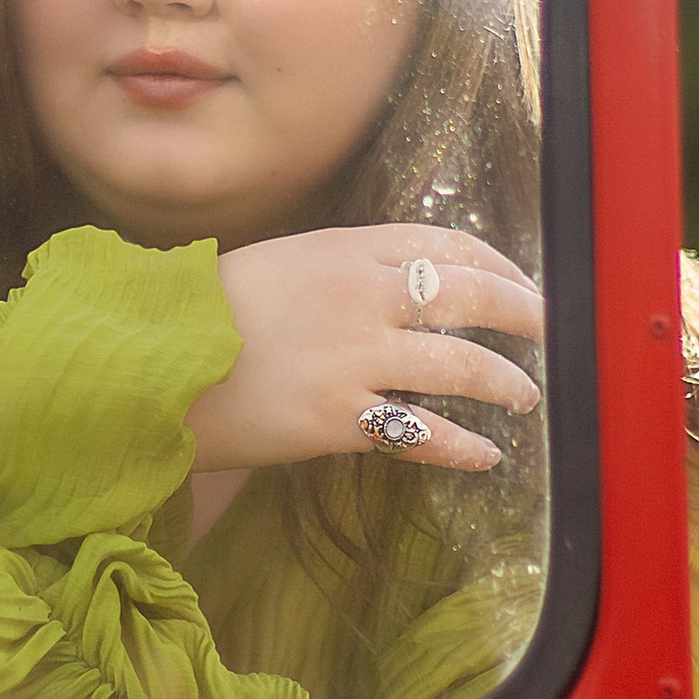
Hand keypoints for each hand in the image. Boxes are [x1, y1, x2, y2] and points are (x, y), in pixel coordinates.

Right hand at [186, 224, 542, 478]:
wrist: (147, 361)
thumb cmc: (203, 313)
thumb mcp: (279, 265)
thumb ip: (342, 269)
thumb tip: (401, 287)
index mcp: (343, 249)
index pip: (442, 243)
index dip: (495, 261)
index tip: (521, 279)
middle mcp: (359, 296)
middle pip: (468, 295)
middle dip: (523, 312)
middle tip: (552, 329)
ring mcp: (353, 358)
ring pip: (460, 366)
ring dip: (505, 382)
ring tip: (526, 395)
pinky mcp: (339, 418)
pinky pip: (422, 432)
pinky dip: (462, 444)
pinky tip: (486, 455)